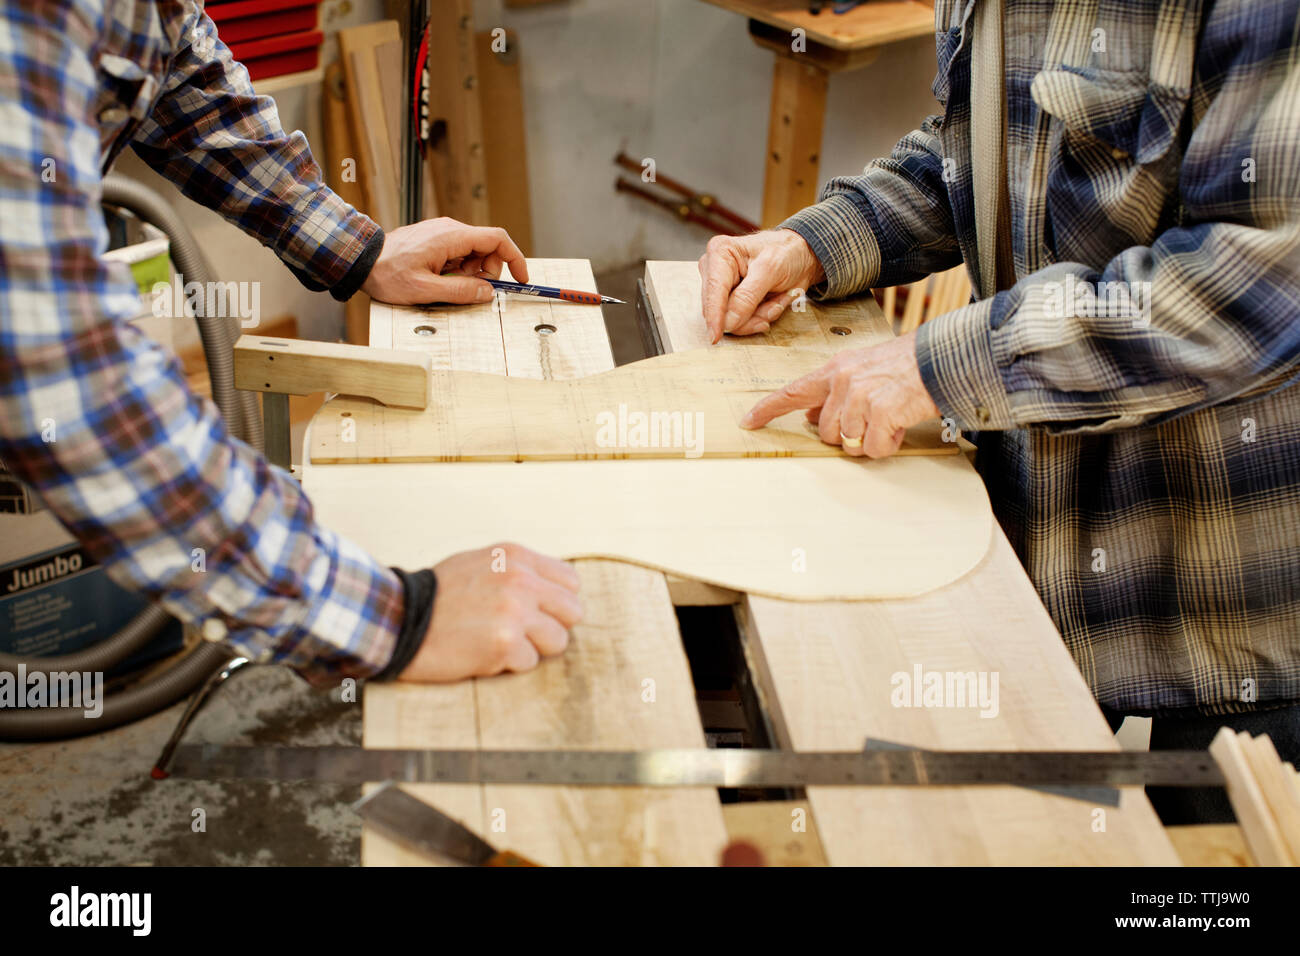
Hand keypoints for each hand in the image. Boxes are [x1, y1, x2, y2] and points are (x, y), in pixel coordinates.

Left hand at [360, 217, 528, 304]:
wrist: (361, 260)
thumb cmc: (387, 273)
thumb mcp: (425, 289)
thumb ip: (460, 291)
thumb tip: (487, 292)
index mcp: (451, 236)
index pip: (497, 238)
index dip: (515, 258)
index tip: (521, 279)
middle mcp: (450, 229)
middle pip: (488, 248)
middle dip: (487, 272)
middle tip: (469, 290)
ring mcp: (442, 233)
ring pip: (474, 253)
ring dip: (470, 273)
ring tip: (445, 284)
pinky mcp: (436, 240)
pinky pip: (459, 254)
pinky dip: (458, 270)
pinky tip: (438, 278)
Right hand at [396, 543, 582, 681]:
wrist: (398, 619)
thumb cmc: (439, 595)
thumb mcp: (481, 562)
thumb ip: (520, 571)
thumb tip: (557, 591)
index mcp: (517, 557)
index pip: (571, 582)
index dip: (556, 601)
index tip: (537, 610)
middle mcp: (521, 581)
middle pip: (573, 612)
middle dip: (551, 626)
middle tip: (522, 632)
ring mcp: (514, 613)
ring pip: (558, 641)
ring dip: (533, 648)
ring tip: (500, 641)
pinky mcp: (504, 645)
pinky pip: (529, 663)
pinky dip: (508, 665)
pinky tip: (482, 653)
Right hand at [697, 229, 824, 342]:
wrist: (801, 257)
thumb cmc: (787, 252)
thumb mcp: (771, 270)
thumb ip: (748, 297)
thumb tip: (728, 321)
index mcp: (720, 253)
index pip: (713, 290)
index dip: (714, 315)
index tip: (715, 336)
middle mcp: (715, 271)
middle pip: (720, 310)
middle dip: (749, 315)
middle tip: (773, 307)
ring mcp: (723, 289)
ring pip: (731, 320)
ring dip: (758, 317)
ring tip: (776, 301)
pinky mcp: (732, 302)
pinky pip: (741, 322)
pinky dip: (760, 317)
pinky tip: (772, 304)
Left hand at [740, 331, 940, 458]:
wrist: (942, 360)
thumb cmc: (906, 367)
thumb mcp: (864, 370)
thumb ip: (836, 391)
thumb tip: (811, 415)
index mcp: (836, 369)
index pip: (793, 392)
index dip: (768, 409)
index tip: (748, 421)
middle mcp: (843, 381)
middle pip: (825, 432)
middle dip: (847, 435)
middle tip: (874, 420)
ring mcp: (860, 397)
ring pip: (848, 443)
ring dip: (869, 441)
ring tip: (890, 420)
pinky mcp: (880, 412)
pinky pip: (873, 449)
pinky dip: (887, 445)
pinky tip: (899, 426)